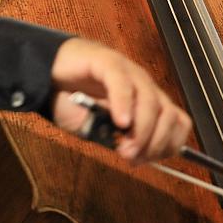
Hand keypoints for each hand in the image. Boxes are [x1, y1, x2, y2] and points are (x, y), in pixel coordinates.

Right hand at [50, 37, 190, 162]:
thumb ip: (116, 140)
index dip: (167, 146)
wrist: (45, 74)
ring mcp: (127, 72)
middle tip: (132, 158)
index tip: (144, 161)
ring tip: (124, 148)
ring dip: (142, 131)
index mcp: (146, 102)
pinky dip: (124, 105)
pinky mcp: (107, 61)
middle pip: (169, 115)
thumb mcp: (97, 131)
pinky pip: (122, 83)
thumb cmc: (72, 102)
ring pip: (151, 101)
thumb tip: (136, 153)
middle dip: (155, 143)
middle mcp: (142, 86)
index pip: (177, 123)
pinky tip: (119, 122)